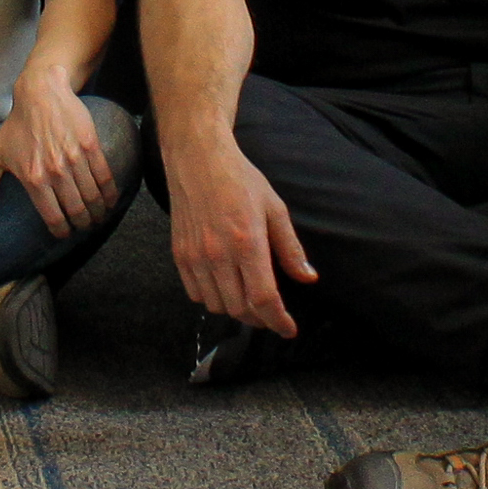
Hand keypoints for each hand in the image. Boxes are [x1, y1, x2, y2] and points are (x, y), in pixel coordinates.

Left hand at [0, 78, 118, 239]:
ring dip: (98, 212)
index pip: (52, 216)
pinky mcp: (90, 145)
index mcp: (32, 178)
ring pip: (92, 196)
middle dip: (83, 224)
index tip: (65, 234)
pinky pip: (104, 176)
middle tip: (84, 226)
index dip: (61, 230)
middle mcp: (54, 171)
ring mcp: (74, 158)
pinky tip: (110, 201)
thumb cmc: (16, 125)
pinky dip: (110, 193)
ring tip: (98, 217)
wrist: (40, 93)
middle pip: (76, 210)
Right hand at [164, 137, 313, 335]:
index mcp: (247, 242)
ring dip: (237, 310)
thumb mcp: (275, 208)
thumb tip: (308, 278)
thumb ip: (290, 248)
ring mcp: (196, 256)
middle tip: (272, 313)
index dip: (279, 321)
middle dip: (260, 318)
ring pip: (218, 306)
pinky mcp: (180, 255)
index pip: (264, 299)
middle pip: (241, 309)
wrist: (198, 159)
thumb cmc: (240, 179)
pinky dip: (213, 299)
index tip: (288, 329)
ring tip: (249, 300)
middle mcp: (219, 254)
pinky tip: (225, 287)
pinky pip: (196, 294)